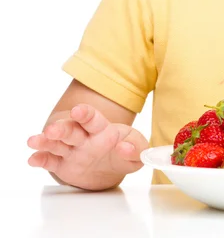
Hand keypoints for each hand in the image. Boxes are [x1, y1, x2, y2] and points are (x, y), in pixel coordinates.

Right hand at [27, 104, 148, 190]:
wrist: (110, 166)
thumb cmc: (124, 151)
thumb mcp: (137, 151)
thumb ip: (136, 149)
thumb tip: (126, 147)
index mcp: (102, 130)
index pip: (93, 119)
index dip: (85, 114)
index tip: (78, 111)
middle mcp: (84, 137)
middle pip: (71, 130)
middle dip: (61, 129)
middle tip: (52, 130)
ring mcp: (72, 150)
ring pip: (57, 143)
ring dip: (45, 141)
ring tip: (34, 141)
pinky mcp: (62, 164)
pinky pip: (50, 161)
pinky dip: (41, 159)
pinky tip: (33, 159)